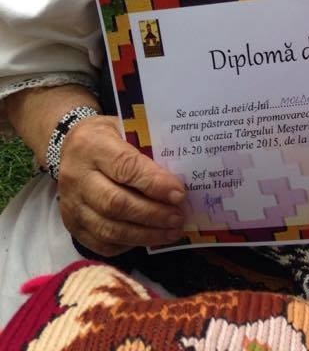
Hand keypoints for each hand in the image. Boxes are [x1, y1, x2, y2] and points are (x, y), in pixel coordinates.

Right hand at [56, 114, 186, 255]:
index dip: (153, 183)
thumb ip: (146, 146)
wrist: (66, 147)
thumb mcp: (124, 126)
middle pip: (115, 203)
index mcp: (92, 146)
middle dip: (152, 214)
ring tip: (171, 232)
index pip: (125, 167)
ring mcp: (71, 204)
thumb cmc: (106, 135)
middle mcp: (77, 177)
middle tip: (178, 217)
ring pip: (108, 228)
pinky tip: (148, 239)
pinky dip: (127, 244)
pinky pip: (100, 243)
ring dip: (144, 234)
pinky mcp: (71, 225)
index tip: (179, 193)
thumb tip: (177, 175)